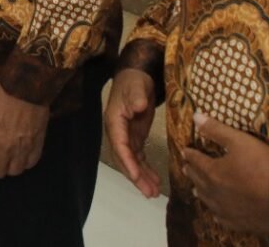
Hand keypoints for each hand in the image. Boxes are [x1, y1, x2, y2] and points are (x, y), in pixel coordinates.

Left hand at [0, 81, 49, 178]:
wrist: (27, 86)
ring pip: (15, 172)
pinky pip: (30, 163)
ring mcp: (22, 149)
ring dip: (10, 165)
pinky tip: (23, 154)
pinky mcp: (37, 145)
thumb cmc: (1, 94)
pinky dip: (25, 161)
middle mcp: (4, 150)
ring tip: (9, 156)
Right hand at [104, 69, 162, 197]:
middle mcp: (118, 133)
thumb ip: (136, 97)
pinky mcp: (136, 136)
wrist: (136, 75)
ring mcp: (127, 136)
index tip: (136, 177)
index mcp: (115, 122)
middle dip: (136, 176)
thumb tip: (139, 106)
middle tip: (148, 192)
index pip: (120, 146)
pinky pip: (139, 157)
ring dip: (142, 177)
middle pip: (125, 159)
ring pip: (132, 161)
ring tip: (153, 192)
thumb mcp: (136, 87)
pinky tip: (154, 180)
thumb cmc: (135, 81)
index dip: (128, 163)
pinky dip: (146, 169)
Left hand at [181, 114, 268, 235]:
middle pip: (198, 180)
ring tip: (196, 188)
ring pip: (207, 200)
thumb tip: (195, 116)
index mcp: (212, 172)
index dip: (190, 154)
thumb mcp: (239, 141)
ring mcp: (226, 211)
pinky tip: (216, 214)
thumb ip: (216, 130)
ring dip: (201, 192)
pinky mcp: (238, 224)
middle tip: (186, 167)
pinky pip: (221, 219)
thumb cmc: (263, 165)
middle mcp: (214, 193)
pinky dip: (216, 213)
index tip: (184, 150)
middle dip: (192, 172)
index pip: (195, 160)